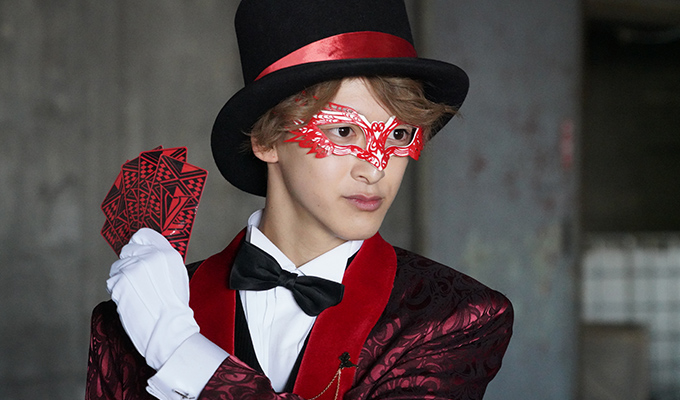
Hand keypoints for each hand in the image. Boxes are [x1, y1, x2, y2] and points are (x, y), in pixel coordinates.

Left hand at [107, 228, 198, 369]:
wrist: (168, 329)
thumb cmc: (174, 308)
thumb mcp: (177, 276)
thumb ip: (161, 261)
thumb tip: (145, 256)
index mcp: (168, 254)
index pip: (144, 235)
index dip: (137, 244)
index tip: (135, 251)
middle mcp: (151, 257)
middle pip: (127, 250)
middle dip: (128, 263)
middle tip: (135, 280)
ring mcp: (134, 268)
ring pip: (117, 266)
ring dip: (121, 278)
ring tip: (134, 293)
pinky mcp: (120, 282)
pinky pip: (111, 282)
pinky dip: (117, 291)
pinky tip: (129, 300)